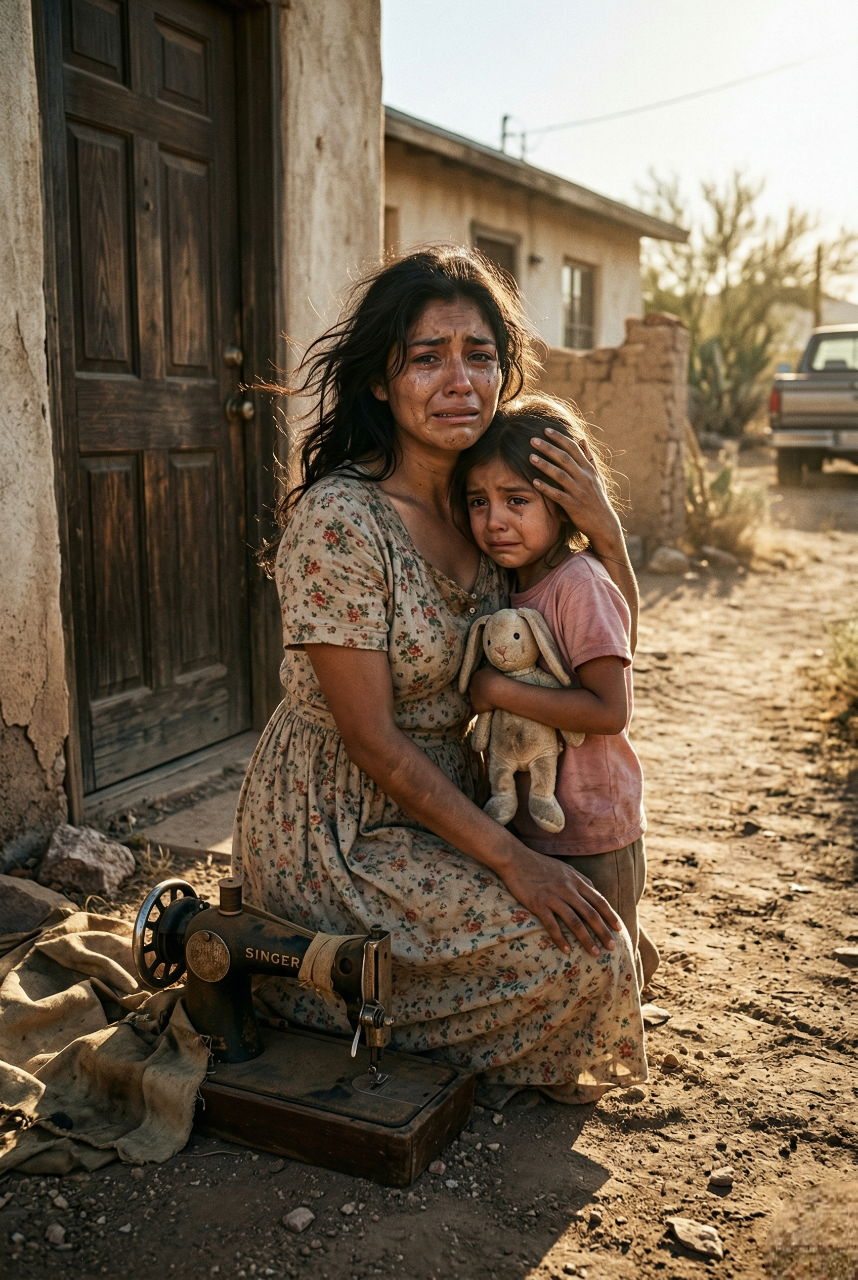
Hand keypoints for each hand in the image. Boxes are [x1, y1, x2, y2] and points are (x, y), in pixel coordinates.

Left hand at [468, 666, 508, 713]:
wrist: (498, 690)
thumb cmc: (496, 677)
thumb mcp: (491, 667)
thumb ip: (486, 667)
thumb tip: (486, 665)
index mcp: (474, 676)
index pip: (476, 679)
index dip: (481, 683)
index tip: (487, 684)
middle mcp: (471, 687)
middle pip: (473, 689)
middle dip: (479, 690)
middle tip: (488, 692)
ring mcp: (472, 697)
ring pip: (474, 699)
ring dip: (479, 700)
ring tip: (488, 701)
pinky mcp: (474, 707)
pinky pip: (476, 708)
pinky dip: (480, 708)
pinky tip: (486, 708)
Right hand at [497, 847, 621, 956]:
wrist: (515, 858)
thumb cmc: (539, 864)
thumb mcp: (564, 869)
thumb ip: (580, 879)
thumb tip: (594, 889)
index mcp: (576, 881)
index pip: (599, 900)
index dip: (610, 915)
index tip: (619, 929)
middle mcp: (568, 889)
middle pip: (590, 913)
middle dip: (603, 931)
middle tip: (612, 947)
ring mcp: (553, 896)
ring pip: (574, 921)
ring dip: (586, 938)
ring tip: (595, 952)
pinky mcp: (538, 903)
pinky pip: (552, 924)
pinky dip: (560, 939)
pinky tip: (567, 951)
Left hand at [530, 429, 624, 555]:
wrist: (604, 524)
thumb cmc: (597, 498)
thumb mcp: (596, 476)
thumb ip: (588, 457)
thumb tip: (581, 439)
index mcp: (588, 469)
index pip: (573, 448)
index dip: (559, 438)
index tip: (546, 430)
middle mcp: (584, 478)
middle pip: (564, 458)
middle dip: (548, 447)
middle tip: (532, 439)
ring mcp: (579, 491)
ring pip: (560, 475)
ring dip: (544, 465)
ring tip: (530, 457)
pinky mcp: (573, 506)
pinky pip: (557, 495)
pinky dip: (546, 488)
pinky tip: (535, 482)